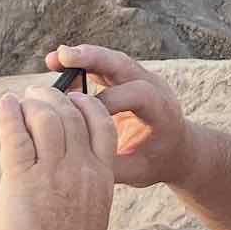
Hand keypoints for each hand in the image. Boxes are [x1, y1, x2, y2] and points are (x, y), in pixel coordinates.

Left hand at [0, 86, 118, 229]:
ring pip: (44, 118)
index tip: (73, 99)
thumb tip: (56, 178)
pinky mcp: (23, 180)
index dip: (86, 104)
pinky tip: (5, 104)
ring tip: (20, 99)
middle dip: (53, 97)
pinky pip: (16, 136)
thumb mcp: (89, 214)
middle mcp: (80, 168)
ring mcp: (52, 173)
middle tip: (38, 93)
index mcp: (101, 176)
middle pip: (69, 114)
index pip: (101, 123)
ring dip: (31, 102)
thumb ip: (77, 188)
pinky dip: (9, 114)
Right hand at [46, 44, 189, 187]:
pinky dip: (83, 62)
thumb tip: (74, 160)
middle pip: (124, 65)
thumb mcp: (137, 172)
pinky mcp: (127, 75)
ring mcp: (142, 77)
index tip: (75, 114)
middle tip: (63, 57)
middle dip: (93, 60)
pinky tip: (60, 62)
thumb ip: (110, 166)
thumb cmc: (155, 163)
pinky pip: (105, 63)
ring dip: (83, 57)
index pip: (134, 95)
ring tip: (54, 58)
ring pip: (112, 59)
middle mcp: (154, 87)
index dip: (104, 102)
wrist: (175, 150)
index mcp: (162, 111)